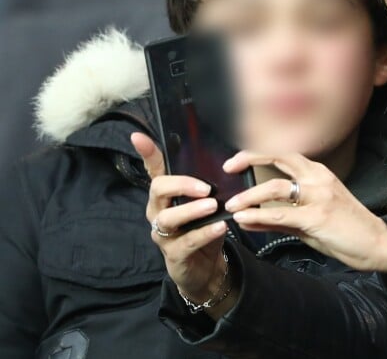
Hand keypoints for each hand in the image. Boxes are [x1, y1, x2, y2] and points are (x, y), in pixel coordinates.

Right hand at [131, 133, 236, 314]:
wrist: (207, 268)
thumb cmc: (205, 228)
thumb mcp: (208, 203)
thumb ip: (211, 183)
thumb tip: (230, 159)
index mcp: (165, 194)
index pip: (153, 169)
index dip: (147, 153)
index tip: (138, 136)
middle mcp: (158, 211)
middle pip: (158, 190)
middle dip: (180, 184)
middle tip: (206, 187)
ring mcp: (163, 234)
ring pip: (168, 218)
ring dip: (191, 210)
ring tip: (212, 205)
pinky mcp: (173, 255)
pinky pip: (187, 242)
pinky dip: (204, 233)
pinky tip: (221, 226)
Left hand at [224, 151, 386, 272]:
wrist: (378, 243)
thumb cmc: (346, 229)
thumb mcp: (311, 219)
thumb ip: (282, 217)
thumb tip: (250, 217)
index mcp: (318, 173)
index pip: (284, 155)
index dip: (258, 154)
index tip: (236, 161)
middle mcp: (318, 177)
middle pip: (280, 157)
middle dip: (250, 158)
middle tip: (228, 167)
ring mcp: (319, 195)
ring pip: (276, 188)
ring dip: (249, 196)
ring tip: (232, 206)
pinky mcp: (318, 217)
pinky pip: (282, 214)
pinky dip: (259, 216)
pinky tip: (244, 218)